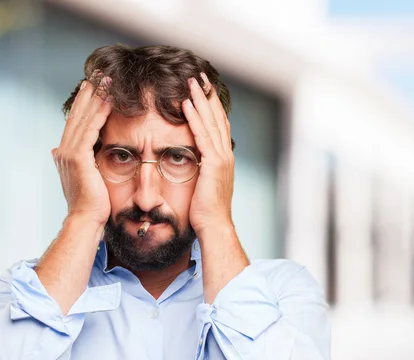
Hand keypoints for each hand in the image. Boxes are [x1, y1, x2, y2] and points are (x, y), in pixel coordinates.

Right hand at [52, 77, 112, 226]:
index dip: (85, 102)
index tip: (94, 86)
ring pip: (84, 118)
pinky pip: (91, 129)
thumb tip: (58, 153)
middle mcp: (65, 150)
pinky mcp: (79, 158)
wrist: (87, 219)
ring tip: (105, 80)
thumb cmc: (92, 204)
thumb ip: (75, 163)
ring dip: (95, 97)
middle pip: (78, 114)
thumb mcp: (82, 178)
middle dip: (89, 93)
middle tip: (99, 74)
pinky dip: (99, 113)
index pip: (76, 121)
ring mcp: (70, 153)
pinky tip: (109, 100)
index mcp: (67, 153)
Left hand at [183, 74, 234, 232]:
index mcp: (224, 160)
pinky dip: (194, 117)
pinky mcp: (213, 164)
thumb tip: (192, 166)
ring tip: (191, 81)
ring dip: (200, 100)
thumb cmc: (206, 212)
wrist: (214, 226)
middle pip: (218, 119)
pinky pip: (202, 135)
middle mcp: (226, 156)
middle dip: (208, 97)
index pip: (219, 127)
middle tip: (200, 77)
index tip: (204, 91)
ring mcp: (221, 159)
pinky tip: (185, 103)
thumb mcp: (204, 187)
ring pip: (211, 122)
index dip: (212, 108)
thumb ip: (201, 172)